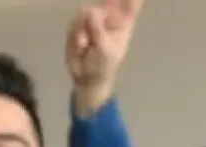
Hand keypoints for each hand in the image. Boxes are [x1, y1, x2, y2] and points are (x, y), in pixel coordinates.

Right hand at [66, 0, 142, 116]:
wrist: (86, 79)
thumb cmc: (102, 67)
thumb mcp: (104, 50)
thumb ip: (98, 30)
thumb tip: (91, 11)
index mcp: (122, 23)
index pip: (131, 4)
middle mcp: (108, 18)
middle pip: (108, 1)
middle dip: (99, 8)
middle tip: (93, 26)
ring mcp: (92, 21)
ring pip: (85, 12)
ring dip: (81, 29)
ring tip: (84, 45)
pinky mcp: (79, 27)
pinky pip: (74, 23)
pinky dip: (74, 35)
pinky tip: (79, 47)